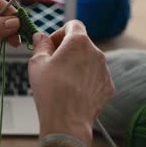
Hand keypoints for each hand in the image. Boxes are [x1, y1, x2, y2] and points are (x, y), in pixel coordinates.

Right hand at [28, 21, 114, 145]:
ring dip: (76, 65)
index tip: (51, 46)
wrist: (66, 121)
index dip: (60, 33)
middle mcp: (96, 52)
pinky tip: (72, 92)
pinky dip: (85, 80)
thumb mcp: (37, 63)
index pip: (73, 25)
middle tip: (53, 65)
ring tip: (62, 81)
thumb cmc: (49, 90)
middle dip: (67, 50)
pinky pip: (95, 77)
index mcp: (78, 42)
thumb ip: (41, 45)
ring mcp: (104, 70)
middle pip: (81, 43)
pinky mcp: (108, 86)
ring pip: (89, 60)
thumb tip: (41, 36)